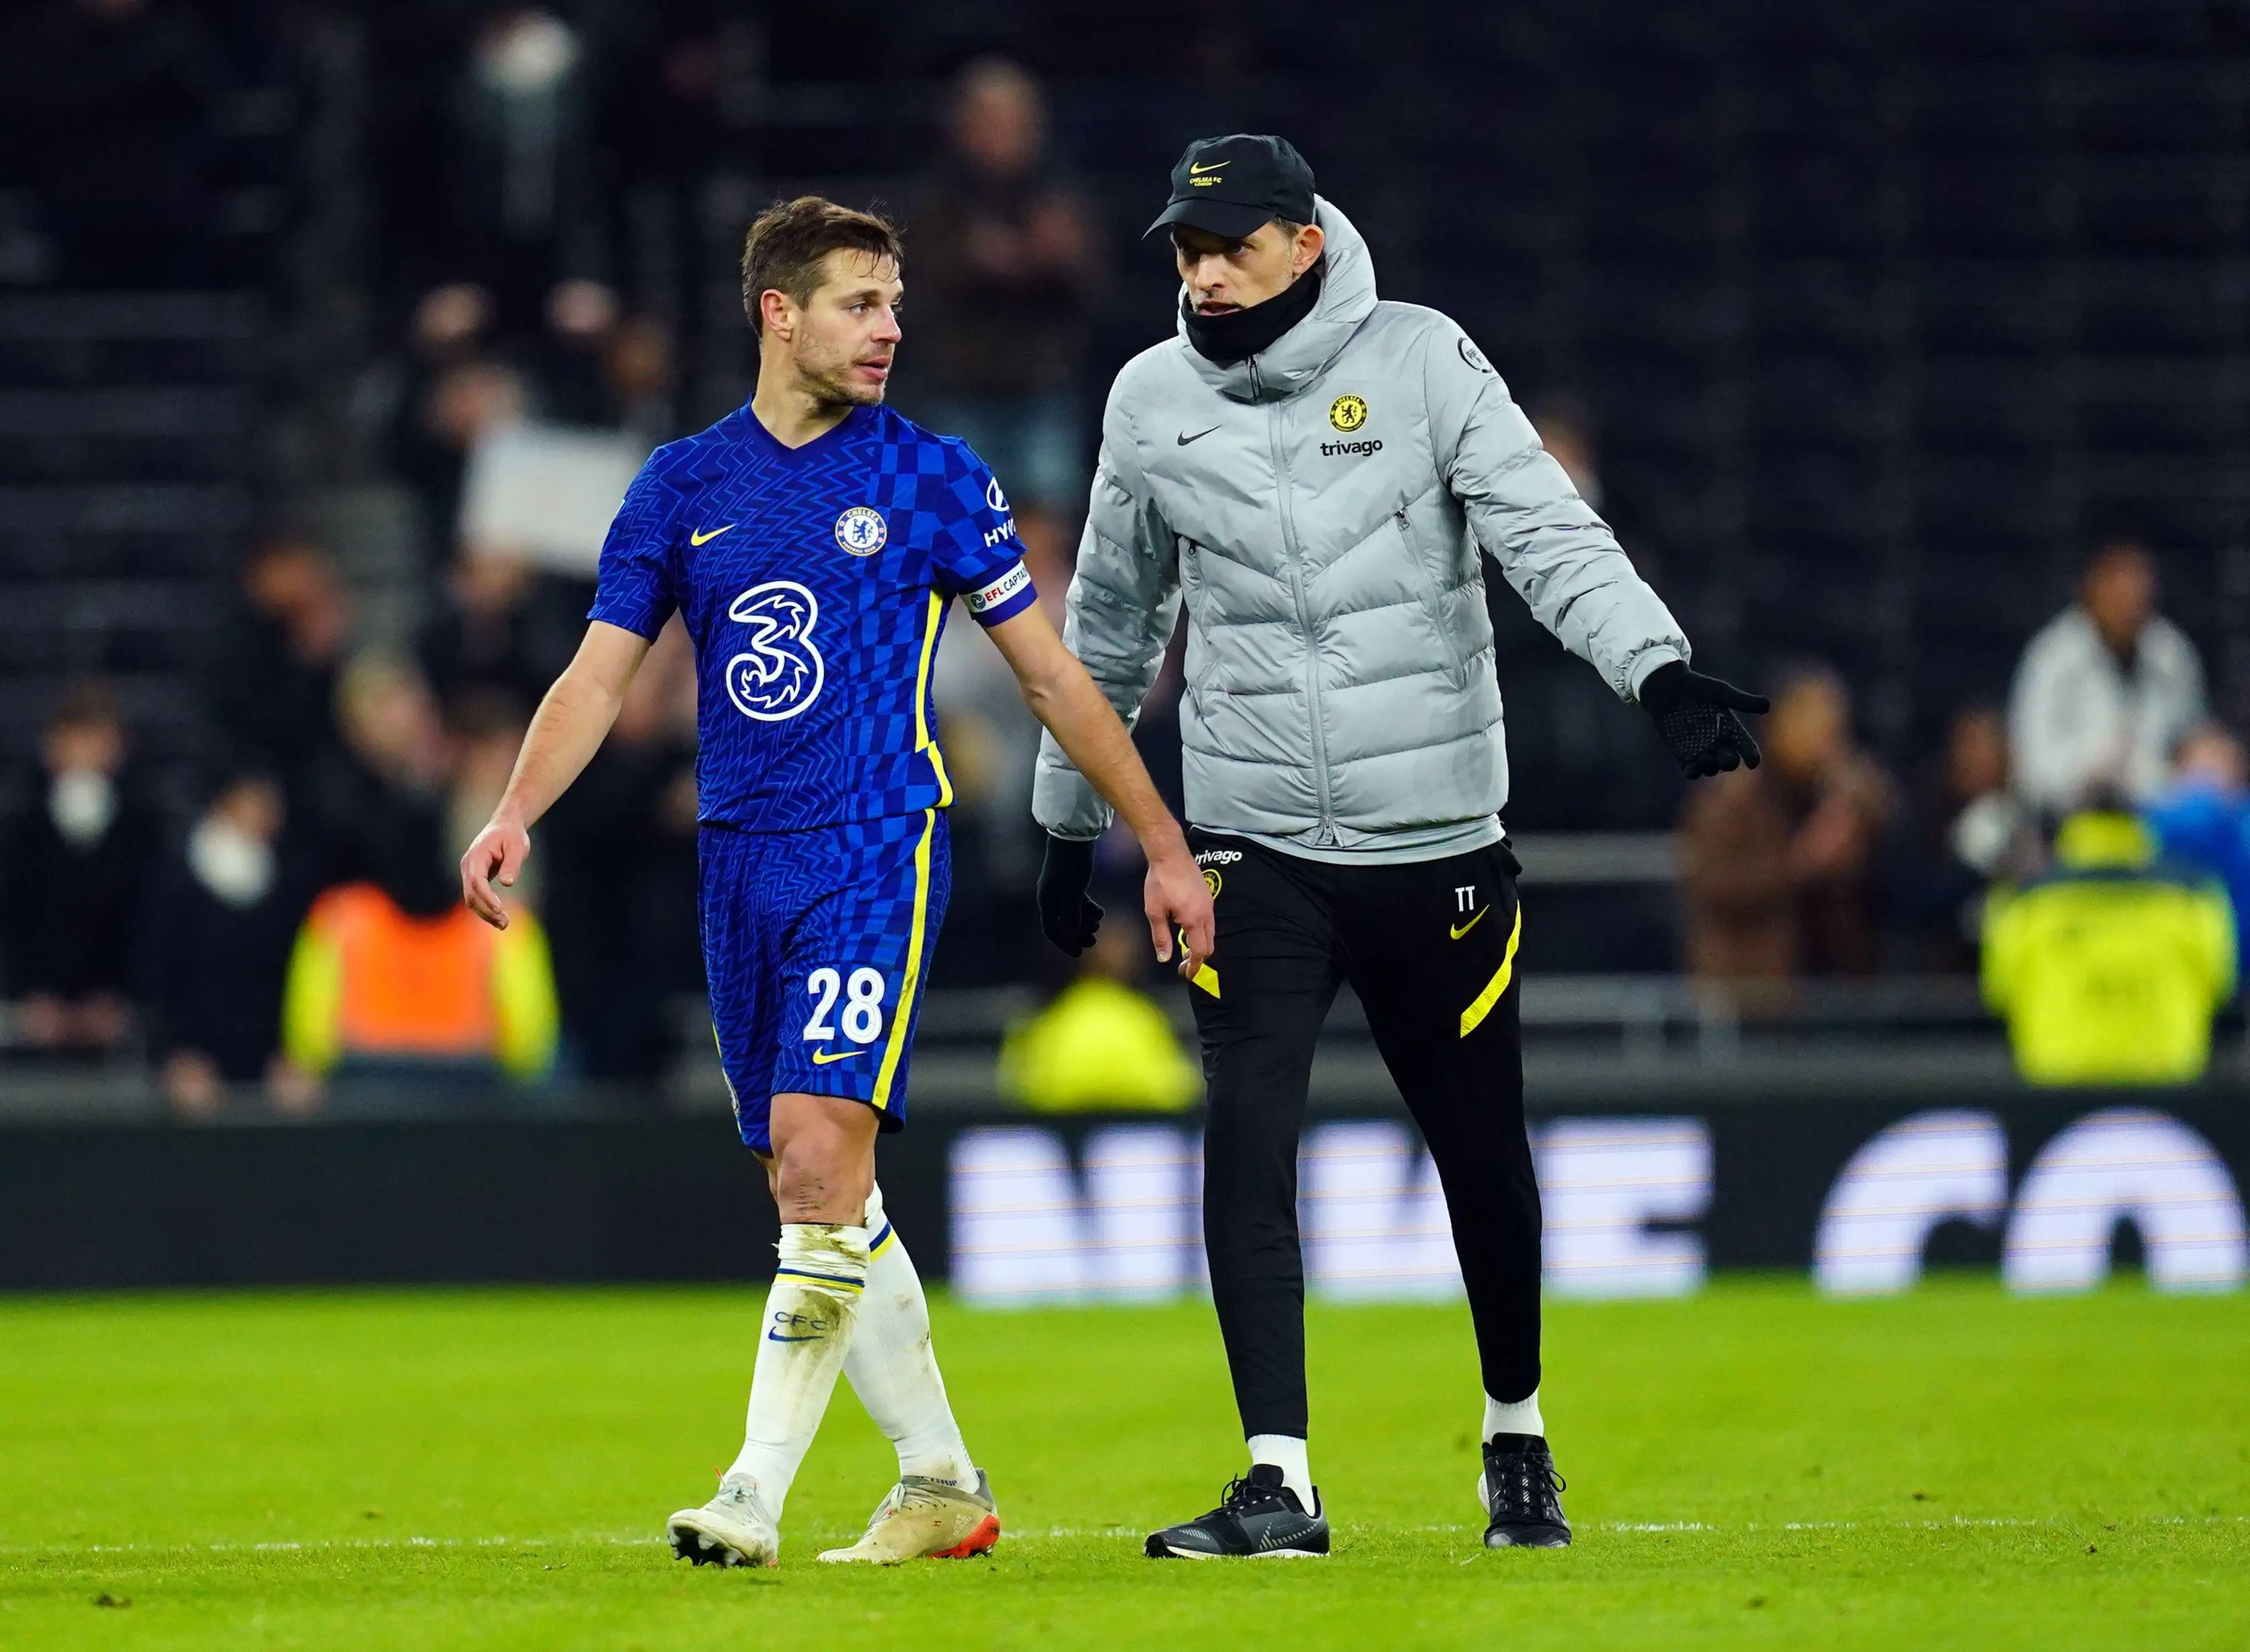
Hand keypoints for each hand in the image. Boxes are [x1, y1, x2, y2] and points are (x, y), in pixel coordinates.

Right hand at [461, 815, 529, 928]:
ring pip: (471, 898)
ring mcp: (469, 872)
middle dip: (486, 910)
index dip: (486, 896)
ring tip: (504, 924)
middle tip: (505, 923)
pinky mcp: (474, 878)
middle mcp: (468, 865)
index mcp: (477, 856)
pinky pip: (476, 897)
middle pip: (471, 893)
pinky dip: (485, 909)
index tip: (499, 909)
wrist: (504, 827)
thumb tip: (507, 883)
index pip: (477, 880)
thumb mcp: (518, 846)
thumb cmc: (512, 835)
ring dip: (485, 913)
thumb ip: (512, 864)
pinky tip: (498, 919)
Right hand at [1036, 834, 1101, 954]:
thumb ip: (1071, 916)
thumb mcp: (1073, 892)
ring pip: (1071, 913)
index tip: (1080, 953)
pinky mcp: (1069, 882)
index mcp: (1046, 901)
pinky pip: (1077, 902)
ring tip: (1099, 923)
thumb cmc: (1072, 864)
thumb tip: (1069, 938)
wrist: (1074, 836)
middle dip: (1078, 934)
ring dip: (1084, 922)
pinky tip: (1099, 911)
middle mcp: (1050, 897)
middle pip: (1062, 924)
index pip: (1052, 930)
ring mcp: (1059, 889)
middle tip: (1094, 941)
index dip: (1065, 944)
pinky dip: (1087, 909)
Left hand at [1143, 845, 1214, 981]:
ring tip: (1184, 950)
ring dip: (1200, 944)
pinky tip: (1186, 929)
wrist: (1170, 853)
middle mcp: (1206, 914)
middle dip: (1198, 958)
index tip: (1186, 974)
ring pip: (1210, 932)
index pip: (1200, 951)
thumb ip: (1161, 937)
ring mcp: (1209, 904)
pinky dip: (1201, 932)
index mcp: (1194, 919)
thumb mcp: (1154, 911)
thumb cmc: (1160, 881)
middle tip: (1184, 965)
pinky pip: (1208, 920)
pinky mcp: (1207, 896)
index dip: (1194, 966)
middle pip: (1209, 944)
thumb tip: (1165, 959)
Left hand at [1639, 660, 1768, 777]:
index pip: (1746, 746)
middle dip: (1729, 762)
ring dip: (1710, 767)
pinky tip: (1691, 769)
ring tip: (1705, 758)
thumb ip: (1741, 701)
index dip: (1751, 756)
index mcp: (1731, 729)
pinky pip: (1690, 770)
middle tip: (1727, 758)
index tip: (1753, 761)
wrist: (1667, 688)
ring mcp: (1701, 750)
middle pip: (1729, 761)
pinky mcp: (1683, 754)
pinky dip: (1692, 772)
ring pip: (1710, 768)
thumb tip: (1767, 705)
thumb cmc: (1696, 687)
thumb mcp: (1720, 692)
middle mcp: (1718, 742)